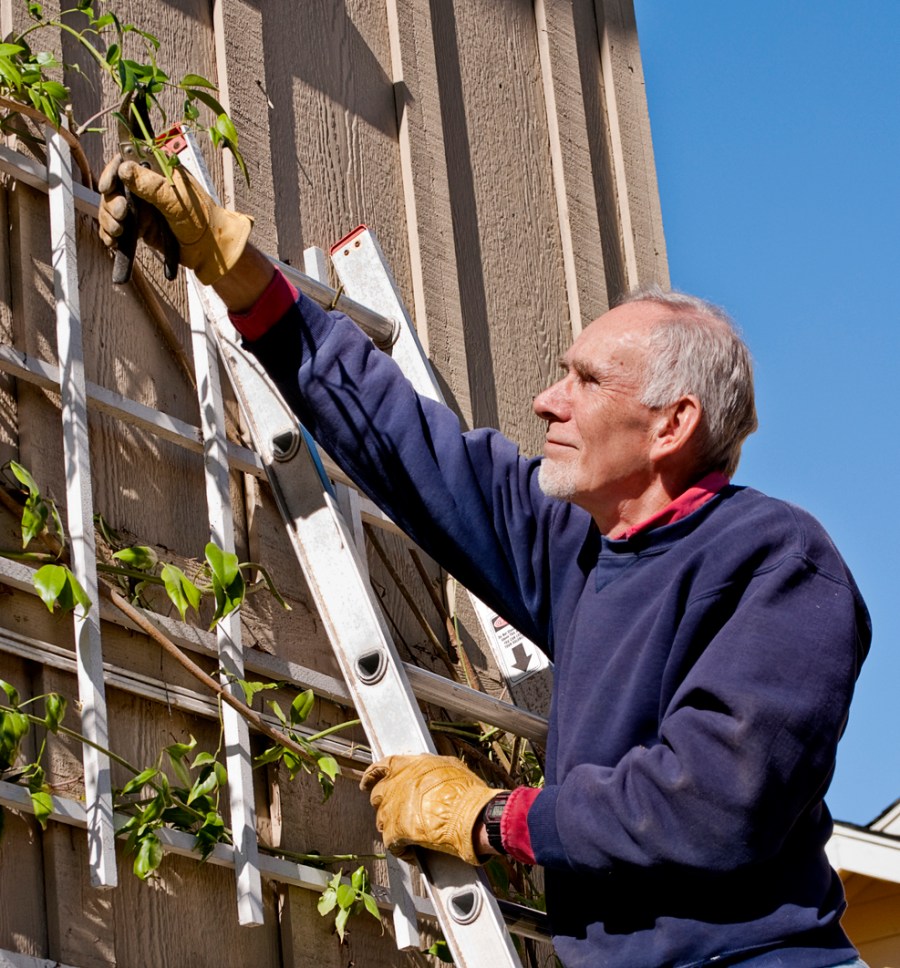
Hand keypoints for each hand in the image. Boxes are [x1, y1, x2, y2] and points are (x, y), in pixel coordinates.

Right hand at [97, 155, 252, 285]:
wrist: (209, 250)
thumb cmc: (202, 221)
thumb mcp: (177, 200)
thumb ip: (151, 186)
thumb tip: (124, 168)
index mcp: (157, 171)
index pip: (125, 162)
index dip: (112, 173)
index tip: (109, 187)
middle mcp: (146, 186)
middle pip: (114, 186)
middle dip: (111, 201)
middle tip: (121, 214)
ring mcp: (142, 206)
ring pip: (111, 206)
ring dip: (109, 219)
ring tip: (119, 231)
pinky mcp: (139, 225)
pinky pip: (116, 225)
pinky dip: (110, 234)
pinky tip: (114, 241)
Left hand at [361, 754, 497, 865]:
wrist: (471, 815)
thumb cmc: (465, 790)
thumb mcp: (448, 766)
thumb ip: (429, 768)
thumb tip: (426, 771)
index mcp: (406, 766)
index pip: (380, 767)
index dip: (372, 776)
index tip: (367, 782)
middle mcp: (395, 785)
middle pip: (378, 795)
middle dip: (385, 803)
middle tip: (395, 810)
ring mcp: (392, 809)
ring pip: (382, 820)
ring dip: (391, 826)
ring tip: (405, 833)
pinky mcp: (395, 832)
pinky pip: (391, 843)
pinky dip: (401, 849)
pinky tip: (411, 852)